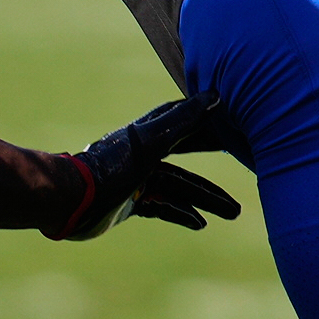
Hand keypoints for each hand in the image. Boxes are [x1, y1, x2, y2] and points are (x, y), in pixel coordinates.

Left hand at [48, 94, 242, 240]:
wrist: (72, 200)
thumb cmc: (111, 167)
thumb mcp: (153, 142)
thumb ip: (183, 120)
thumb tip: (215, 94)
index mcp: (149, 134)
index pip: (185, 122)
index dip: (209, 121)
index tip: (235, 121)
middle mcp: (144, 154)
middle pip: (188, 159)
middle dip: (217, 164)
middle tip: (246, 171)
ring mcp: (137, 179)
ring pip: (179, 188)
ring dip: (206, 200)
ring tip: (234, 213)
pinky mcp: (130, 202)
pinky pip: (163, 207)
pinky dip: (182, 213)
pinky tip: (200, 224)